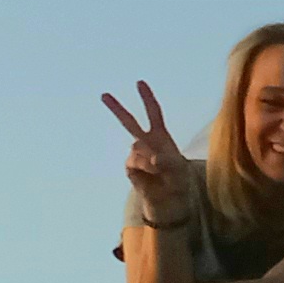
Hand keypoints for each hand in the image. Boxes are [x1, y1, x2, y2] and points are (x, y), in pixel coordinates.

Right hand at [98, 81, 190, 224]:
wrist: (169, 199)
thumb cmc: (178, 179)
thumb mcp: (180, 169)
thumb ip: (169, 161)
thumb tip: (153, 158)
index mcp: (159, 136)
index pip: (153, 112)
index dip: (147, 97)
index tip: (139, 82)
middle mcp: (145, 141)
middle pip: (129, 122)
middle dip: (116, 108)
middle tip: (103, 95)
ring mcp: (135, 153)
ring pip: (139, 147)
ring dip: (151, 159)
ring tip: (162, 170)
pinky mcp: (129, 167)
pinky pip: (135, 161)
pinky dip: (146, 166)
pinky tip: (152, 175)